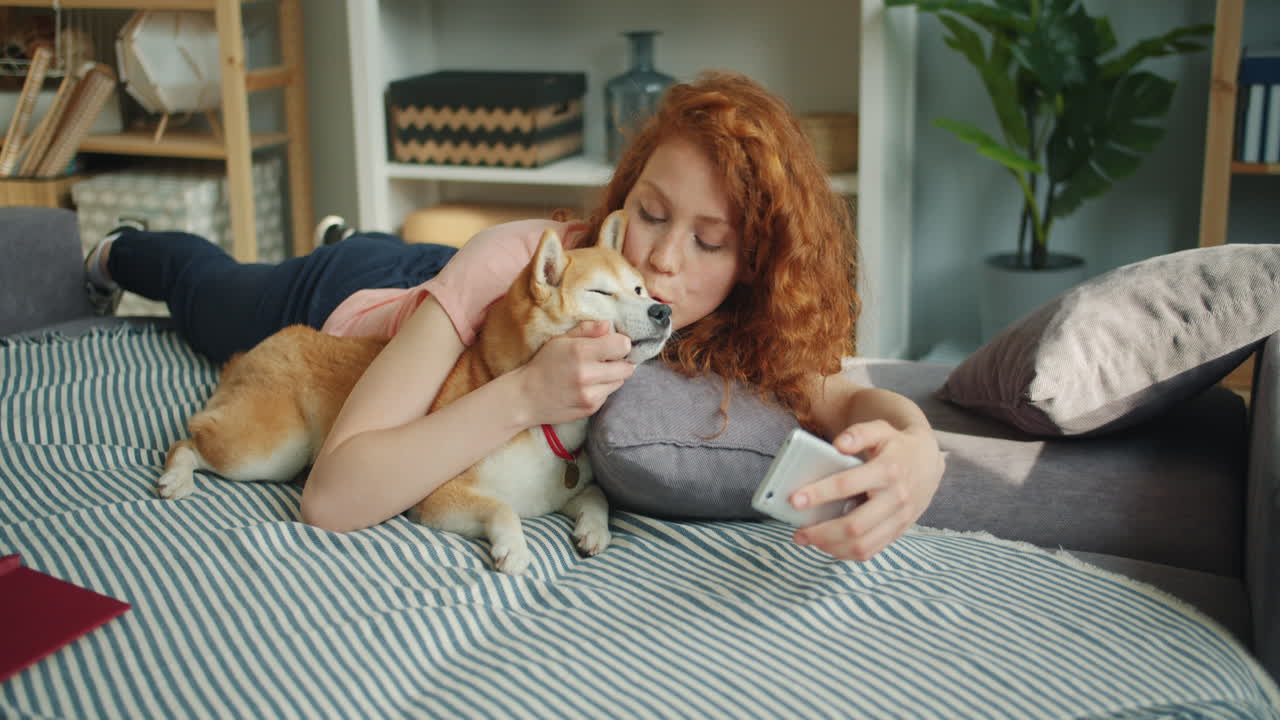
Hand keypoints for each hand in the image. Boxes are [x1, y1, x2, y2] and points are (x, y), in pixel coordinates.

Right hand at [517, 320, 634, 425]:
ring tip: (592, 373)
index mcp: (580, 351)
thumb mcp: (561, 341)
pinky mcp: (590, 408)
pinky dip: (601, 389)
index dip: (619, 343)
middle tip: (604, 360)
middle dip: (619, 362)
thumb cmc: (544, 364)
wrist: (526, 397)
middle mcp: (588, 374)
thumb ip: (587, 330)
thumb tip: (609, 325)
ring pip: (619, 382)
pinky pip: (608, 395)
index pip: (622, 345)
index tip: (611, 345)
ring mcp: (590, 394)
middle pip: (627, 367)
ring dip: (611, 376)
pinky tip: (585, 387)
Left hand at [789, 421, 943, 560]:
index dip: (819, 493)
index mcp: (888, 470)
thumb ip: (859, 433)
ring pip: (862, 544)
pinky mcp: (898, 531)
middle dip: (821, 532)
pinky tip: (828, 546)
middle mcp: (896, 498)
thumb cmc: (896, 445)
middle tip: (797, 532)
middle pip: (854, 525)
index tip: (794, 500)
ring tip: (808, 540)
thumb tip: (838, 445)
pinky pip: (871, 551)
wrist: (928, 462)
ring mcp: (899, 519)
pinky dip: (846, 554)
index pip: (848, 485)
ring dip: (830, 547)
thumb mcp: (881, 429)